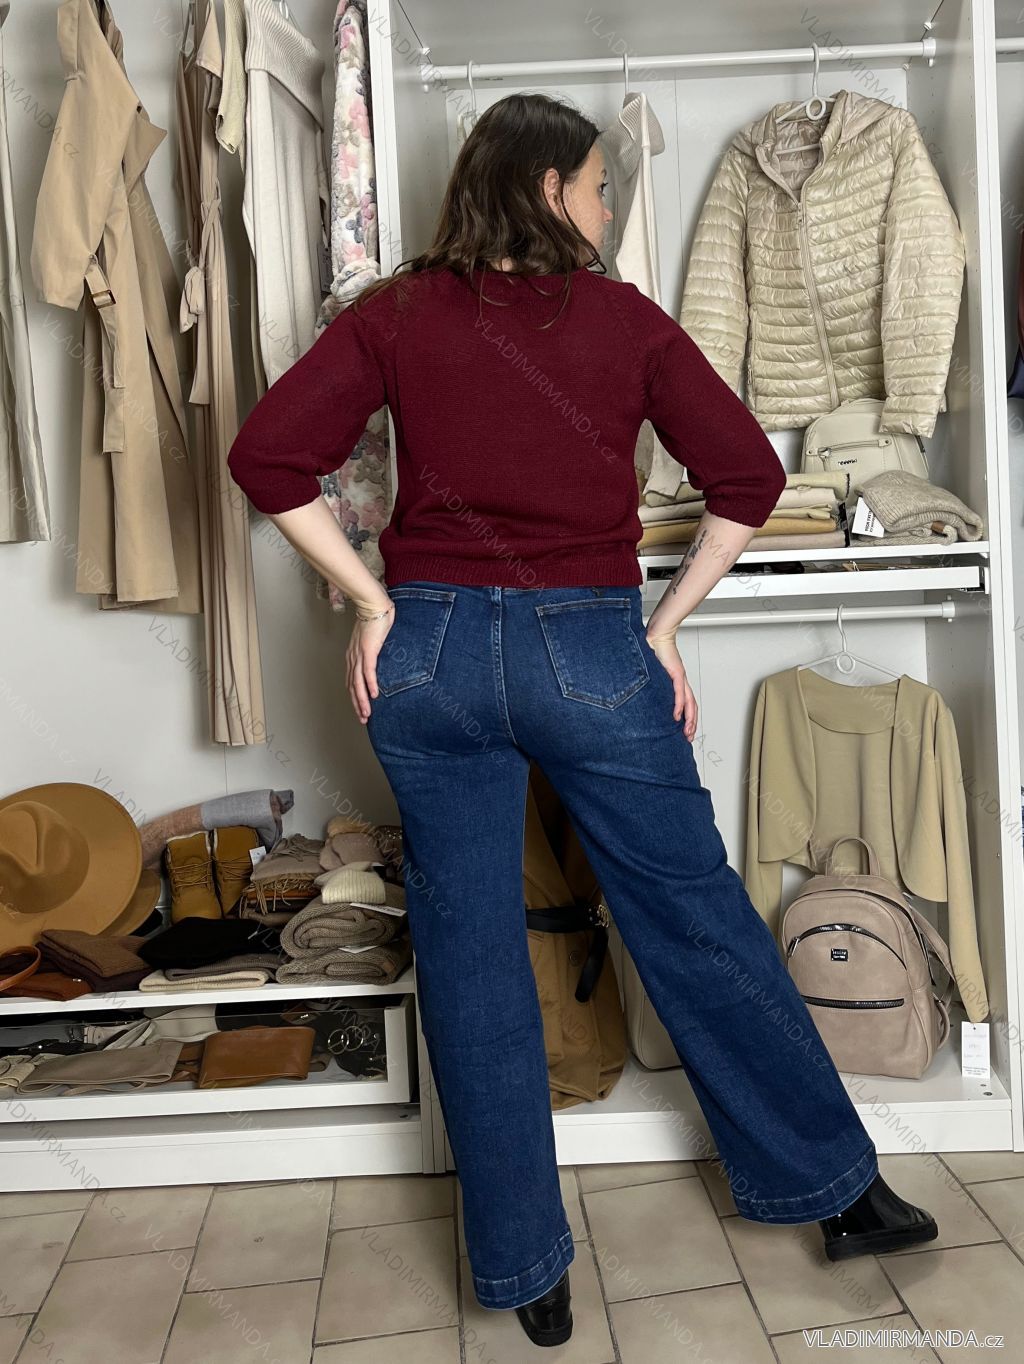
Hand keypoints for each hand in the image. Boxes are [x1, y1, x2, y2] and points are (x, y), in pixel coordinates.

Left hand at [346, 604, 394, 722]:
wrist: (374, 605)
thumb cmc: (375, 619)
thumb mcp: (373, 639)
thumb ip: (374, 650)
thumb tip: (381, 657)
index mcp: (353, 656)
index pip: (352, 681)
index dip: (356, 697)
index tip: (361, 709)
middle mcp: (353, 658)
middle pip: (353, 686)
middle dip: (358, 705)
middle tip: (363, 719)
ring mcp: (359, 655)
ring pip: (358, 683)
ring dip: (362, 700)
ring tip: (367, 714)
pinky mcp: (368, 651)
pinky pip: (368, 672)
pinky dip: (370, 685)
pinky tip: (374, 695)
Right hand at [645, 628, 697, 739]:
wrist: (656, 636)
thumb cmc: (654, 652)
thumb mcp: (653, 674)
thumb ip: (653, 685)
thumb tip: (645, 695)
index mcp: (678, 682)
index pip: (687, 703)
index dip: (688, 718)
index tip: (685, 730)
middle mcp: (682, 682)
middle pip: (692, 706)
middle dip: (691, 723)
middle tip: (689, 736)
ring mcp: (680, 678)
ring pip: (689, 703)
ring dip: (689, 719)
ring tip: (687, 731)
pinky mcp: (676, 673)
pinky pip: (679, 693)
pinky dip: (679, 706)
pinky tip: (676, 716)